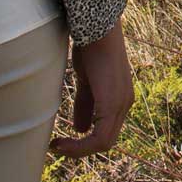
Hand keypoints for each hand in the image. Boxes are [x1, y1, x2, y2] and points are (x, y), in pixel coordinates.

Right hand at [52, 27, 134, 156]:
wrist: (97, 31)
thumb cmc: (91, 49)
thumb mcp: (86, 81)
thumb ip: (85, 104)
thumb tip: (81, 128)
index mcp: (120, 99)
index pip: (106, 131)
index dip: (84, 142)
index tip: (61, 141)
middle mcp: (125, 104)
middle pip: (106, 141)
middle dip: (80, 149)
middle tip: (57, 147)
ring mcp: (122, 105)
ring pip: (104, 142)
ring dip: (78, 149)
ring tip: (57, 146)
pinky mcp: (113, 104)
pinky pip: (100, 137)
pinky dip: (81, 145)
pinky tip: (63, 142)